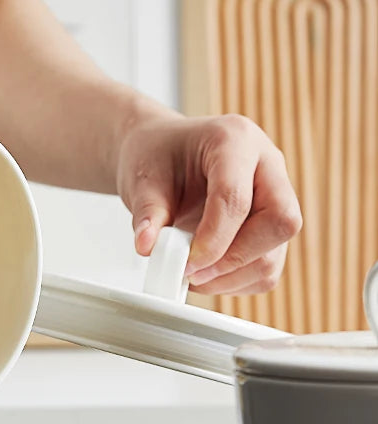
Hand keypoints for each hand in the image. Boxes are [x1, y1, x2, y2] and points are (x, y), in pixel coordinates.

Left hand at [117, 110, 301, 294]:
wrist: (163, 155)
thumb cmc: (158, 157)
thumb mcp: (143, 178)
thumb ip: (147, 213)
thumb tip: (148, 248)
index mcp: (236, 141)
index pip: (237, 198)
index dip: (213, 240)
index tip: (186, 263)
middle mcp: (267, 166)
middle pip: (280, 222)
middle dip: (234, 259)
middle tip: (192, 272)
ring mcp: (276, 197)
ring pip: (275, 254)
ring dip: (232, 277)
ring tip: (192, 275)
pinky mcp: (271, 229)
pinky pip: (267, 270)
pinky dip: (236, 282)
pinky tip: (206, 274)